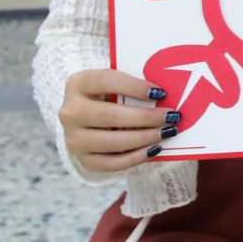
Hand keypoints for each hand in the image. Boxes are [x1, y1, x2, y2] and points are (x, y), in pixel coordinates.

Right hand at [58, 69, 176, 173]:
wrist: (84, 113)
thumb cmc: (109, 91)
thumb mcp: (116, 80)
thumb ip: (134, 83)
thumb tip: (164, 95)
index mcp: (79, 83)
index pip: (106, 81)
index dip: (134, 87)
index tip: (161, 92)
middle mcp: (70, 112)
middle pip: (110, 116)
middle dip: (145, 117)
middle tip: (172, 116)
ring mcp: (72, 137)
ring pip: (110, 142)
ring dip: (144, 138)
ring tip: (168, 132)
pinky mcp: (80, 158)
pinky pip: (109, 163)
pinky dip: (134, 158)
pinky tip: (154, 149)